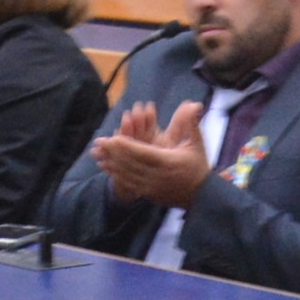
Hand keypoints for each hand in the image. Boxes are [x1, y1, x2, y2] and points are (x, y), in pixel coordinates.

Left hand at [92, 100, 209, 208]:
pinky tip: (107, 168)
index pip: (141, 152)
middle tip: (97, 143)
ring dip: (111, 164)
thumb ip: (190, 123)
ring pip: (126, 174)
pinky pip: (129, 184)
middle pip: (130, 163)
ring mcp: (151, 187)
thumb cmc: (198, 166)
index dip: (124, 146)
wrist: (202, 196)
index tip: (110, 138)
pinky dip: (116, 175)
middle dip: (112, 153)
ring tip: (97, 154)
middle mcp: (157, 175)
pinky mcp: (148, 194)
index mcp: (167, 161)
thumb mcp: (196, 143)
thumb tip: (193, 104)